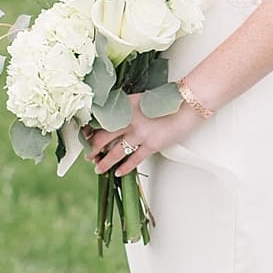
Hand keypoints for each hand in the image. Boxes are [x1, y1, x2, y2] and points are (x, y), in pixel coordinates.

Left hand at [82, 94, 201, 177]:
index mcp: (124, 107)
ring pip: (115, 152)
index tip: (85, 137)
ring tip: (98, 169)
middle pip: (103, 138)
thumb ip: (126, 109)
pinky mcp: (151, 145)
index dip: (90, 131)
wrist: (187, 103)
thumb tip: (115, 120)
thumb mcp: (141, 100)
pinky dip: (124, 168)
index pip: (100, 121)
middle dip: (92, 149)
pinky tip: (118, 173)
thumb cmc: (167, 101)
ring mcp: (139, 134)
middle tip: (87, 156)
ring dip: (104, 162)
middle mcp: (128, 120)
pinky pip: (133, 160)